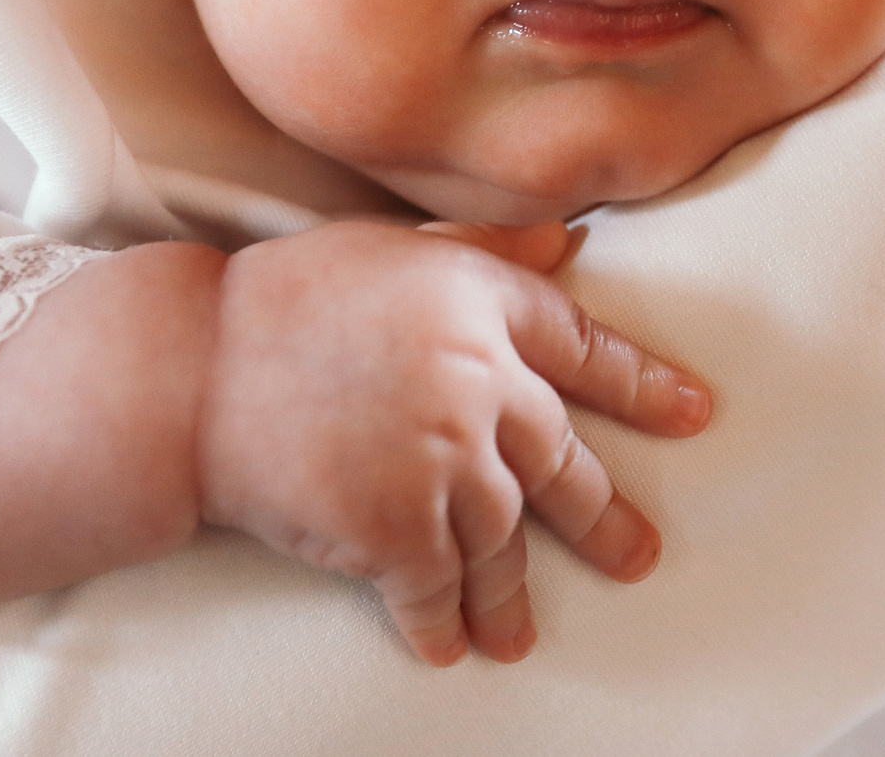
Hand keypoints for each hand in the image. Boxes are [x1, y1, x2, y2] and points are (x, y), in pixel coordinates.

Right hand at [197, 220, 710, 665]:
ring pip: (503, 538)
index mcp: (486, 303)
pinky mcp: (396, 528)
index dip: (644, 383)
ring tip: (517, 632)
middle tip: (639, 558)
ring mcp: (445, 460)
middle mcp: (482, 382)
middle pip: (562, 462)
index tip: (696, 413)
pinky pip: (437, 588)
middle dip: (603, 518)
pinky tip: (449, 646)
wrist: (188, 371)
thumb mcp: (397, 246)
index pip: (586, 347)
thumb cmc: (283, 299)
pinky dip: (444, 622)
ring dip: (511, 593)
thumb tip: (566, 238)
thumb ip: (484, 245)